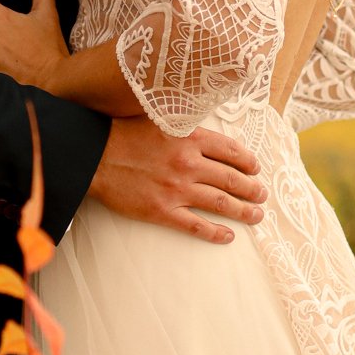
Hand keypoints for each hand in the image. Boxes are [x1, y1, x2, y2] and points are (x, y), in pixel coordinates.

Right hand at [89, 118, 265, 244]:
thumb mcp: (159, 118)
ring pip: (220, 203)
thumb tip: (206, 131)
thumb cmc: (123, 134)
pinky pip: (196, 225)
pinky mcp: (162, 210)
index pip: (231, 151)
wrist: (93, 155)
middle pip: (232, 179)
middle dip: (252, 189)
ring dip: (243, 211)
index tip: (255, 169)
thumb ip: (184, 125)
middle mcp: (188, 163)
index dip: (248, 162)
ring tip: (256, 215)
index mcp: (189, 137)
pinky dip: (215, 232)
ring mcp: (176, 189)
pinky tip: (228, 235)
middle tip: (261, 195)